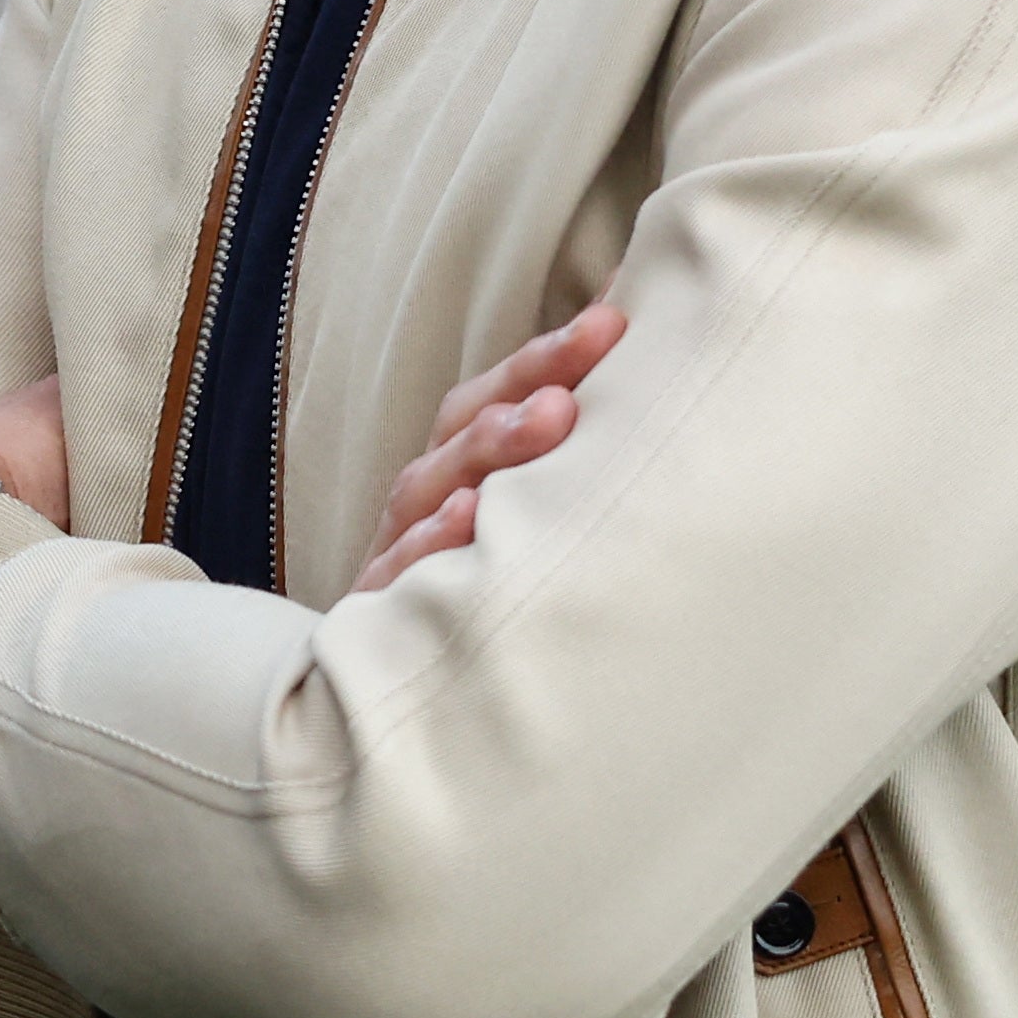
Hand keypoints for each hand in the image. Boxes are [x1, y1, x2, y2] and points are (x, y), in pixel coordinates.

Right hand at [350, 299, 625, 597]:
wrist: (401, 699)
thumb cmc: (488, 590)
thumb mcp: (529, 522)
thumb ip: (569, 450)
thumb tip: (634, 347)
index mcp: (466, 465)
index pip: (502, 393)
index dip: (552, 351)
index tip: (615, 319)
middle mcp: (432, 495)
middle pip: (468, 424)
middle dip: (527, 381)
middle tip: (591, 349)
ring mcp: (402, 549)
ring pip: (434, 482)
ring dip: (490, 444)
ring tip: (550, 418)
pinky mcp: (383, 610)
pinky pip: (401, 569)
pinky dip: (432, 541)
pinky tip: (469, 518)